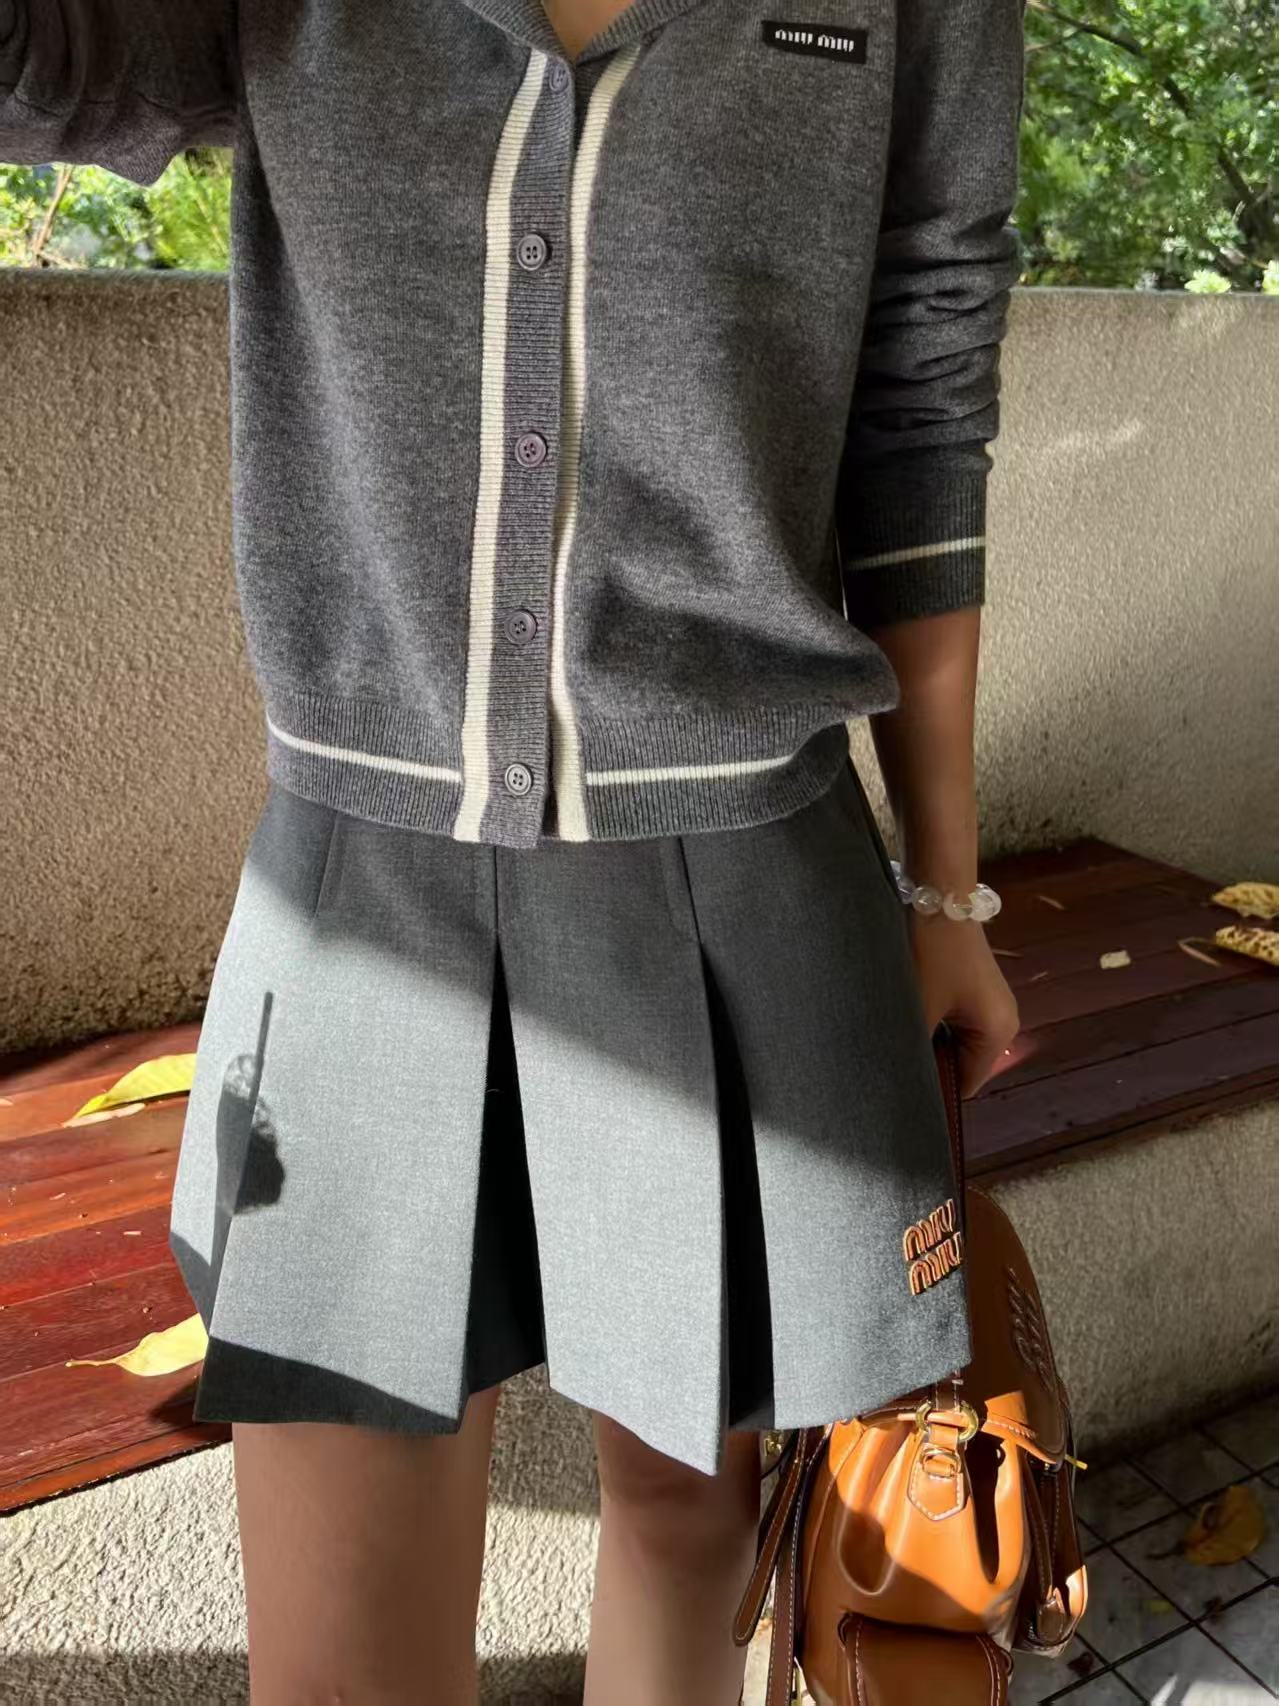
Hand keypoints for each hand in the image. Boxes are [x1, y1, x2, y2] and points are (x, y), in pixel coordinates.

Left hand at [905, 912, 1019, 1098]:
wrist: (939, 897)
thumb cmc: (931, 954)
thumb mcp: (918, 1009)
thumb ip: (913, 1050)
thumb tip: (901, 1079)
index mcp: (999, 1034)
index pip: (966, 1084)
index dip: (935, 1090)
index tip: (900, 1086)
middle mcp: (1003, 1022)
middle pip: (963, 1063)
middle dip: (930, 1064)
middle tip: (892, 1061)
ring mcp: (990, 1004)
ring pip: (955, 1041)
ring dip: (928, 1041)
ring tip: (896, 1038)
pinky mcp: (975, 988)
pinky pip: (954, 1020)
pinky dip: (932, 1022)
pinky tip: (907, 1016)